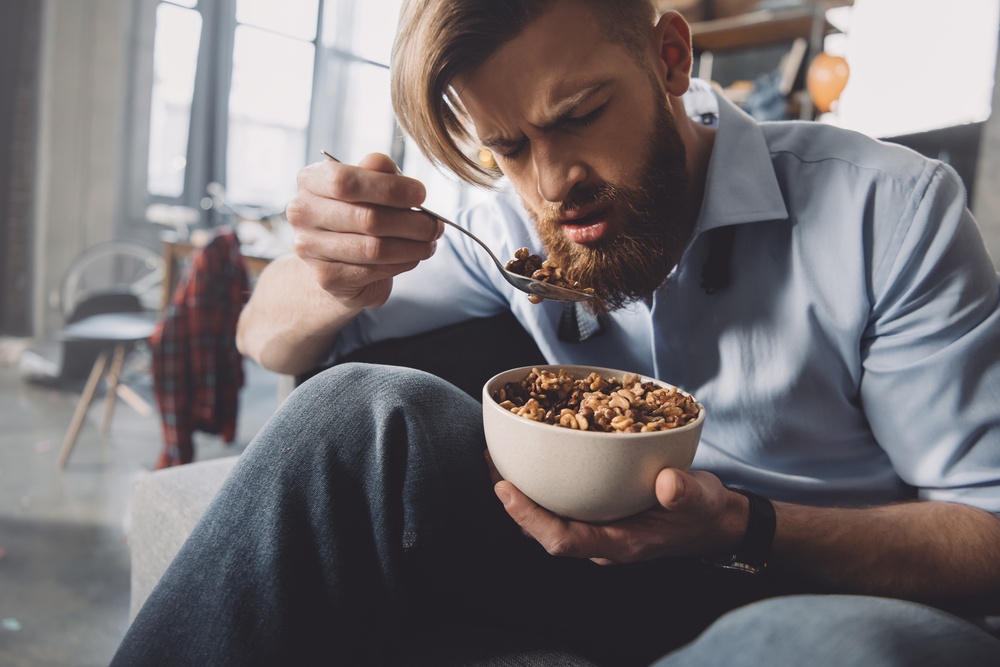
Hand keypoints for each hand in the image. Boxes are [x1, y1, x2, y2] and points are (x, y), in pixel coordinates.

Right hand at [286, 153, 443, 309]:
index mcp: (311, 180)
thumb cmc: (359, 213)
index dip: (390, 188)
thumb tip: (389, 169)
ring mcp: (310, 248)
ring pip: (375, 248)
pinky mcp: (327, 278)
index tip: (422, 194)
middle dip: (412, 222)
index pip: (346, 182)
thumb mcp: (370, 185)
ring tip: (430, 242)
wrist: (338, 259)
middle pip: (367, 218)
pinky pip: (375, 270)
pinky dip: (403, 263)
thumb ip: (379, 171)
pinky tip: (413, 257)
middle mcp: (302, 213)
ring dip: (413, 246)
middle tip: (436, 225)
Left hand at [487, 451, 746, 564]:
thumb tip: (668, 484)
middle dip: (512, 503)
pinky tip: (531, 457)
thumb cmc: (704, 512)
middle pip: (543, 531)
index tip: (504, 490)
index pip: (563, 540)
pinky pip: (559, 504)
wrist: (711, 520)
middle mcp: (600, 540)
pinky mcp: (597, 512)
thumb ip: (686, 494)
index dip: (529, 517)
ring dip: (521, 493)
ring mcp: (597, 527)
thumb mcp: (702, 501)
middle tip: (491, 465)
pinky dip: (541, 484)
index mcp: (619, 544)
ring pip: (546, 518)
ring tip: (498, 459)